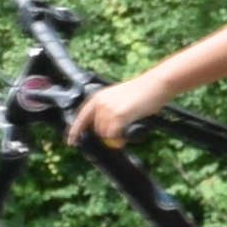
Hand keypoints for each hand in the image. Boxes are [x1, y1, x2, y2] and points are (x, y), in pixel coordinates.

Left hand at [78, 48, 224, 148]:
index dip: (75, 130)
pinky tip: (123, 138)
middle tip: (119, 133)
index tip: (71, 141)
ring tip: (125, 131)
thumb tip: (106, 128)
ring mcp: (109, 109)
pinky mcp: (119, 116)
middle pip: (96, 129)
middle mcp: (100, 103)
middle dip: (105, 135)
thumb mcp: (118, 98)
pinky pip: (113, 135)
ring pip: (104, 133)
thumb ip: (109, 110)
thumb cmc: (141, 92)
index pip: (82, 117)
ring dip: (113, 137)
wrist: (154, 85)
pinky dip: (118, 140)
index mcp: (98, 97)